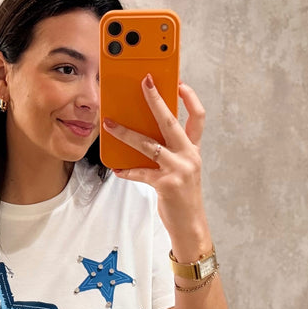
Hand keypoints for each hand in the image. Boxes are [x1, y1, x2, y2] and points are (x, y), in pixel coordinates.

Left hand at [103, 75, 211, 258]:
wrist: (190, 225)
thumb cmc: (183, 196)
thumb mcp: (182, 168)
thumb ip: (170, 151)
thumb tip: (144, 134)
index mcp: (193, 149)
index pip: (198, 117)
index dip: (190, 98)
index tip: (178, 83)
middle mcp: (189, 156)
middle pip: (171, 121)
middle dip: (156, 100)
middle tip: (144, 83)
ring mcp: (179, 170)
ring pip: (149, 145)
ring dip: (126, 133)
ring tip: (109, 124)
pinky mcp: (166, 185)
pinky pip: (141, 173)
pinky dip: (127, 170)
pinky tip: (117, 169)